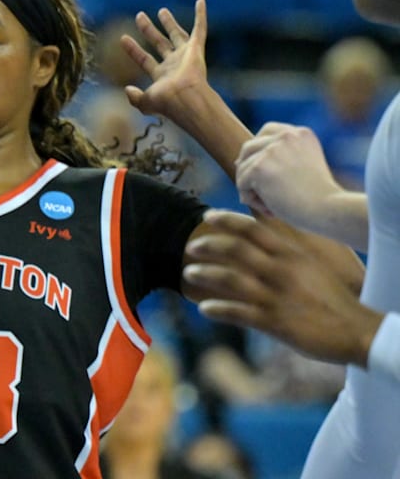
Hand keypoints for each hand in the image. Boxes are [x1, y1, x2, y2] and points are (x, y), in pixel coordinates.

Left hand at [119, 0, 209, 118]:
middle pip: (159, 43)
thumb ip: (135, 98)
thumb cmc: (167, 103)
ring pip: (176, 35)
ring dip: (169, 22)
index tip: (122, 38)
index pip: (144, 59)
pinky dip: (201, 14)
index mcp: (161, 76)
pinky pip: (200, 28)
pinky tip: (200, 1)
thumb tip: (127, 90)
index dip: (133, 49)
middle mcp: (174, 65)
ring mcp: (186, 56)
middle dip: (149, 30)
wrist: (185, 99)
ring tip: (161, 10)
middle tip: (139, 16)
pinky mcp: (197, 49)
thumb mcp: (145, 103)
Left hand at [184, 210, 381, 366]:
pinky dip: (217, 309)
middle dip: (208, 245)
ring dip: (205, 275)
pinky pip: (238, 312)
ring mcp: (277, 296)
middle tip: (191, 246)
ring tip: (187, 274)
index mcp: (292, 254)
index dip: (227, 220)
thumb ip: (290, 247)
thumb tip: (269, 228)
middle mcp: (282, 271)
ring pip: (231, 279)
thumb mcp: (314, 263)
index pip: (253, 228)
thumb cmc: (334, 295)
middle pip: (236, 249)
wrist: (358, 329)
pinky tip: (203, 308)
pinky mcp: (275, 322)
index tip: (207, 216)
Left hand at [235, 122, 341, 222]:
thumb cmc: (318, 198)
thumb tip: (237, 161)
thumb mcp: (302, 168)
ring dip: (252, 189)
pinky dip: (251, 199)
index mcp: (301, 133)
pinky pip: (241, 183)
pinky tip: (270, 208)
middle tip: (265, 194)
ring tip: (271, 205)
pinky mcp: (259, 166)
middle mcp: (286, 136)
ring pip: (243, 168)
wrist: (328, 210)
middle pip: (249, 148)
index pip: (268, 131)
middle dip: (250, 172)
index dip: (261, 153)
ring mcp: (272, 150)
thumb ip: (278, 159)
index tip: (269, 173)